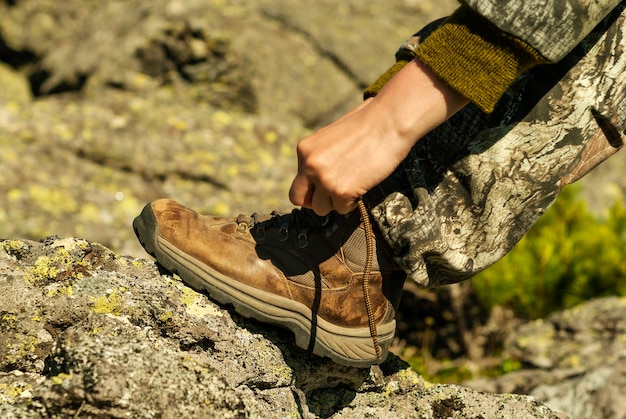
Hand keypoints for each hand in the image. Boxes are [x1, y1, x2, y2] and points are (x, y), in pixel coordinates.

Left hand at [289, 59, 468, 214]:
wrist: (389, 121)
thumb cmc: (369, 122)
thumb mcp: (333, 137)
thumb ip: (322, 156)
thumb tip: (320, 176)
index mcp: (305, 149)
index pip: (297, 181)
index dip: (311, 188)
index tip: (324, 188)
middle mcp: (309, 165)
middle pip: (299, 199)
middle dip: (315, 201)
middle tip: (334, 195)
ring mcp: (324, 179)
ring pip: (321, 208)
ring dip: (336, 202)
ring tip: (353, 185)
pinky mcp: (341, 191)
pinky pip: (342, 209)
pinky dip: (352, 202)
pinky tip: (363, 184)